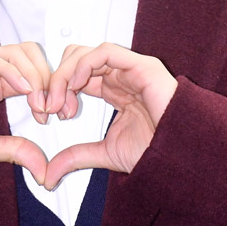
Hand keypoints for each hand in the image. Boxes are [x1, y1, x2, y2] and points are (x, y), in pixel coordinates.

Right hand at [0, 44, 50, 183]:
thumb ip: (15, 151)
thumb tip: (45, 169)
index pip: (30, 71)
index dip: (47, 88)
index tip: (55, 115)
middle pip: (27, 54)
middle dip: (45, 76)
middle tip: (51, 105)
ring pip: (13, 51)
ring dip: (33, 74)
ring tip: (39, 100)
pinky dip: (12, 71)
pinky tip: (24, 90)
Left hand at [43, 43, 177, 189]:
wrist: (179, 154)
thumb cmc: (154, 150)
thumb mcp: (105, 154)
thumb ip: (76, 157)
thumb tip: (49, 174)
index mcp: (112, 90)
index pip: (75, 76)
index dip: (57, 89)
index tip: (47, 112)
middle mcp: (119, 76)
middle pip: (76, 60)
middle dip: (56, 79)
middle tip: (49, 106)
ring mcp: (130, 69)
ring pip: (85, 53)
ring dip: (65, 74)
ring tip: (60, 100)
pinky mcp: (140, 65)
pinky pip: (105, 52)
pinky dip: (84, 64)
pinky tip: (76, 85)